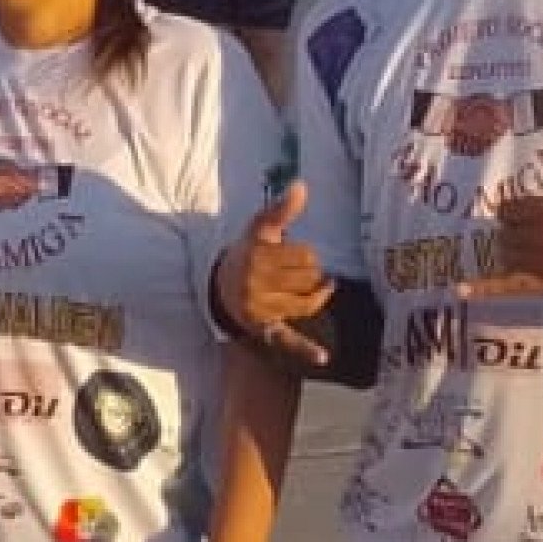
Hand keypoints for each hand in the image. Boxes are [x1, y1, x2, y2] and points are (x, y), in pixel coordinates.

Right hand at [212, 181, 333, 366]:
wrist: (220, 287)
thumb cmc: (247, 254)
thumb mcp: (260, 229)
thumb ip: (281, 209)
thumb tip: (301, 184)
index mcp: (258, 257)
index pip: (306, 256)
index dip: (308, 255)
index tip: (297, 257)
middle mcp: (257, 284)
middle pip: (309, 278)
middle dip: (311, 274)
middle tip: (298, 274)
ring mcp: (261, 309)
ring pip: (306, 304)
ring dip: (315, 296)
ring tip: (317, 289)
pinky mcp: (264, 329)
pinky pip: (286, 340)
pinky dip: (305, 350)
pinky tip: (322, 357)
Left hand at [471, 127, 542, 300]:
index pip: (509, 208)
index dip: (513, 208)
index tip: (522, 208)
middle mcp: (541, 238)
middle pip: (504, 231)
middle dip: (512, 227)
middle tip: (528, 226)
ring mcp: (542, 264)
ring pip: (505, 254)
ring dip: (508, 248)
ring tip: (522, 243)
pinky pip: (508, 286)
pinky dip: (483, 289)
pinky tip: (461, 290)